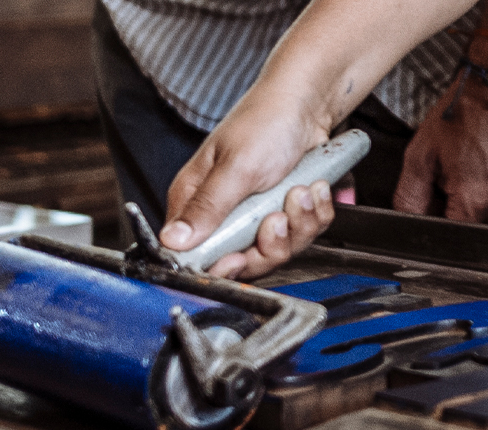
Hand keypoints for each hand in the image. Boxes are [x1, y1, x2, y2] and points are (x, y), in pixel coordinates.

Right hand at [159, 88, 332, 278]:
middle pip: (244, 262)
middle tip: (278, 216)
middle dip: (271, 243)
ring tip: (301, 190)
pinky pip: (302, 236)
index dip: (222, 265)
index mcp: (196, 203)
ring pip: (277, 251)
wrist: (307, 104)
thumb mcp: (235, 168)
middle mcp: (223, 215)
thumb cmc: (265, 122)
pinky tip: (312, 188)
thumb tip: (173, 241)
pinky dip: (314, 215)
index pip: (197, 256)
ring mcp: (255, 218)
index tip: (240, 257)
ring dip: (298, 223)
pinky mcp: (283, 215)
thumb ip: (206, 208)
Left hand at [393, 75, 487, 223]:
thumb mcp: (419, 158)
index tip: (433, 198)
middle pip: (471, 228)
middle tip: (449, 174)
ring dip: (475, 200)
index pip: (449, 235)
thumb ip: (408, 199)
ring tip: (470, 166)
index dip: (436, 220)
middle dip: (454, 209)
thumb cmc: (459, 118)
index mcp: (476, 202)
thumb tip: (405, 223)